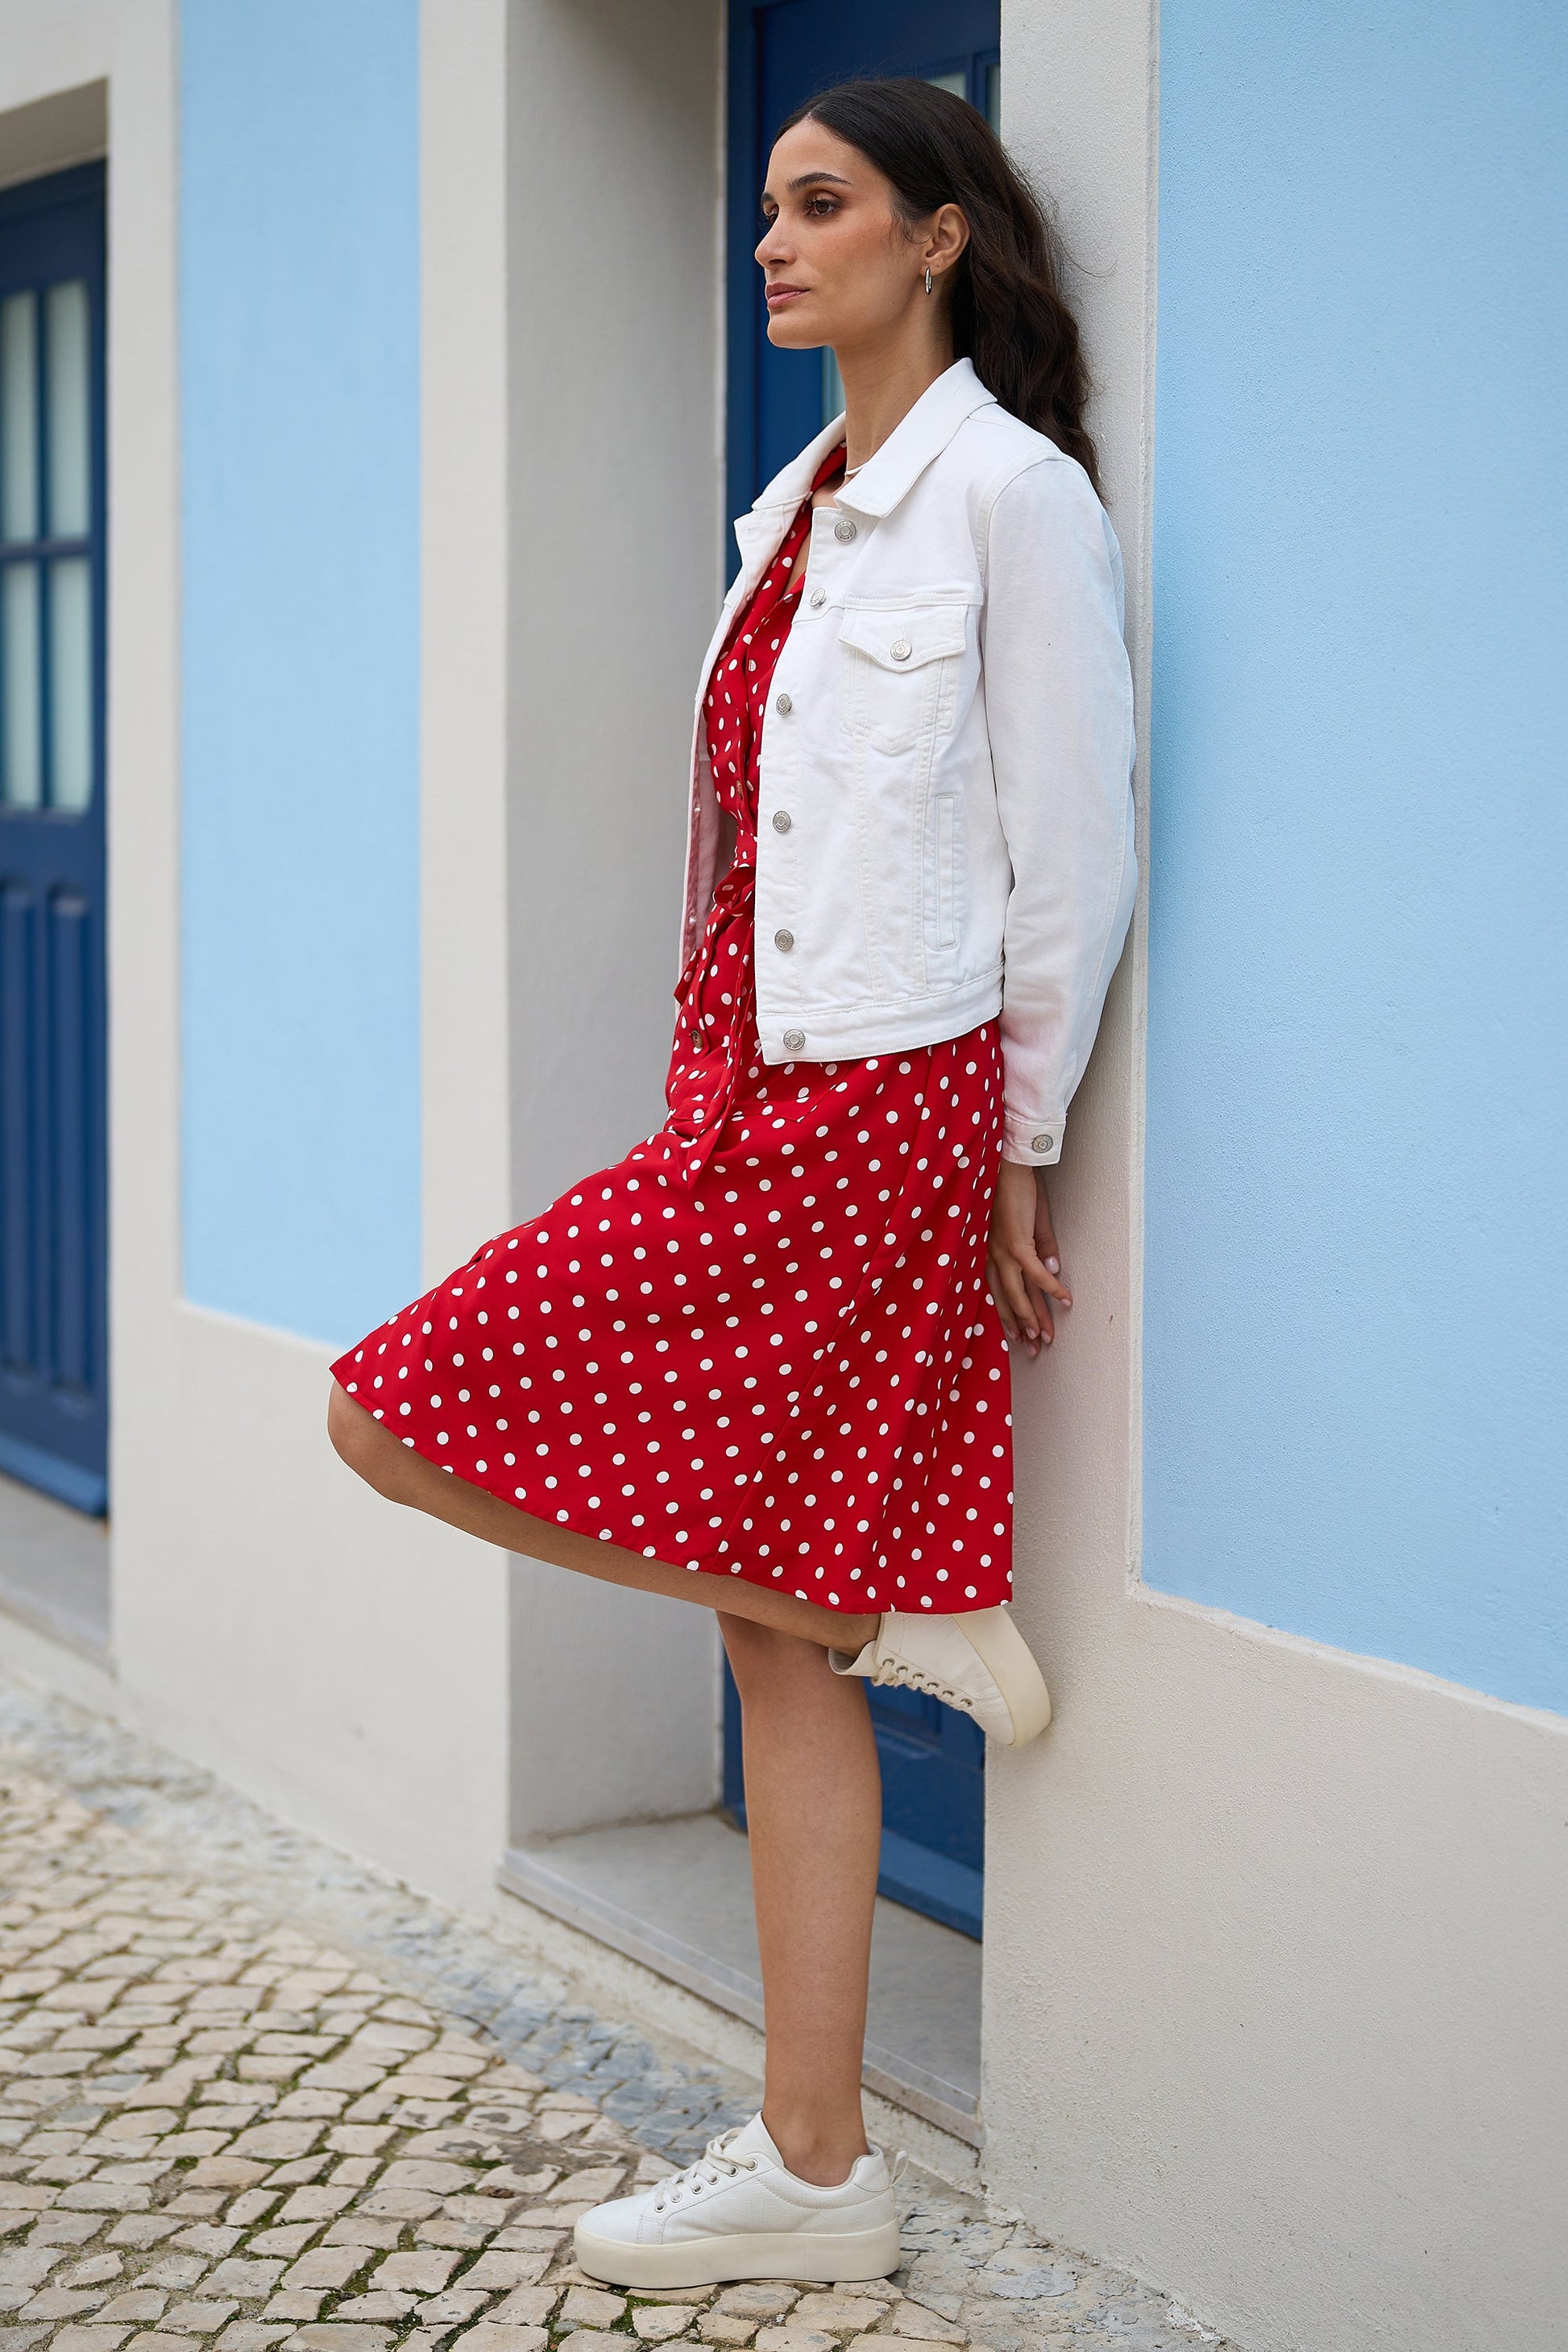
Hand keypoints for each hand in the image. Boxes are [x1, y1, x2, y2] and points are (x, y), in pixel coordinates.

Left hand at [986, 1159, 1070, 1358]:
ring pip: (1019, 1293)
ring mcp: (1003, 1252)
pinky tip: (1065, 1299)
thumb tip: (1053, 1272)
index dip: (1012, 1317)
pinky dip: (1051, 1287)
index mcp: (992, 1254)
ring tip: (1046, 1336)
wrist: (1008, 1166)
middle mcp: (993, 1257)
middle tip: (1036, 1349)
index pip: (1001, 1294)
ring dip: (1034, 1316)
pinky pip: (1036, 1273)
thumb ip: (1042, 1249)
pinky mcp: (1017, 1243)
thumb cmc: (1016, 1192)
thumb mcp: (1030, 1224)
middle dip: (1023, 1327)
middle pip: (1009, 1300)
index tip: (1021, 1339)